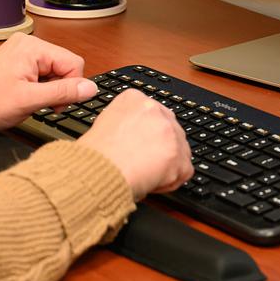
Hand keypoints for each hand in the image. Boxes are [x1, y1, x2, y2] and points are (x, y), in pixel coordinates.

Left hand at [0, 33, 98, 131]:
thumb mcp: (30, 100)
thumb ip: (64, 92)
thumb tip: (90, 88)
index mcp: (32, 47)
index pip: (73, 62)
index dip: (71, 86)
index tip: (57, 105)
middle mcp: (28, 44)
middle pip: (64, 65)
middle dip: (59, 88)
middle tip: (44, 105)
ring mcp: (21, 51)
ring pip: (54, 70)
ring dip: (49, 89)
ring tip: (31, 100)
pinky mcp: (17, 61)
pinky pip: (41, 72)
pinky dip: (40, 86)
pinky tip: (26, 95)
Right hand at [77, 90, 192, 199]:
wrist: (100, 169)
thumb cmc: (95, 152)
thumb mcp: (104, 121)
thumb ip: (125, 120)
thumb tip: (134, 132)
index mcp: (134, 98)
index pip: (151, 113)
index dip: (147, 133)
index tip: (141, 143)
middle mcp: (156, 110)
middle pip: (168, 130)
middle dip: (159, 147)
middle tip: (143, 161)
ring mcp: (171, 133)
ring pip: (179, 150)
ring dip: (166, 164)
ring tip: (144, 173)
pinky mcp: (180, 157)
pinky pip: (184, 171)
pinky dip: (171, 180)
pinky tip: (151, 181)